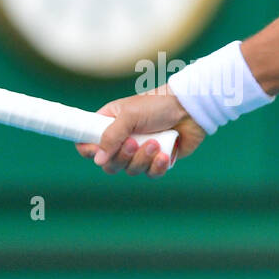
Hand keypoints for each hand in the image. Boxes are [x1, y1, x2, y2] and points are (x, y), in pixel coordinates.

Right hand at [76, 88, 206, 177]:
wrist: (190, 109)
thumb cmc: (158, 105)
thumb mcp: (129, 115)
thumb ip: (111, 136)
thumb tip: (98, 160)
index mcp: (109, 124)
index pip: (88, 143)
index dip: (90, 151)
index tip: (96, 151)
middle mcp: (122, 139)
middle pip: (109, 163)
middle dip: (122, 157)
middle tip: (134, 143)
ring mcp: (140, 151)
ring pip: (130, 170)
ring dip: (142, 159)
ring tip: (155, 143)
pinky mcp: (156, 160)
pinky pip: (150, 173)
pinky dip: (157, 166)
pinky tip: (164, 154)